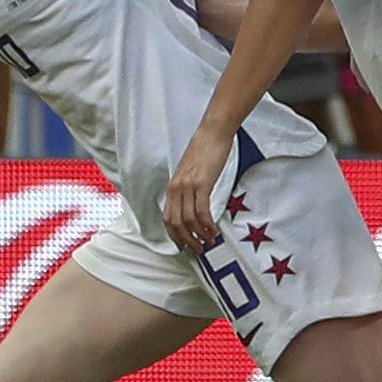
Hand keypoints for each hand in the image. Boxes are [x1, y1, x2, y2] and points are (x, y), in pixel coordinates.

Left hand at [163, 124, 233, 251]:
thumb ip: (189, 188)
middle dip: (187, 239)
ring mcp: (188, 185)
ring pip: (189, 219)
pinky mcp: (202, 183)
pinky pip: (201, 210)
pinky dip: (207, 224)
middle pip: (176, 222)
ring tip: (209, 240)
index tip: (184, 244)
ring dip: (200, 234)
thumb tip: (194, 205)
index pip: (167, 218)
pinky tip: (214, 229)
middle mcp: (177, 187)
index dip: (175, 235)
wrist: (212, 133)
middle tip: (198, 248)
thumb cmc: (205, 150)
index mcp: (173, 186)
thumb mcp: (191, 172)